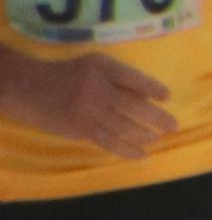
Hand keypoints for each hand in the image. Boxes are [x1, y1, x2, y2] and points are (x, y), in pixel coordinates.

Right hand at [0, 49, 178, 157]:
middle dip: (158, 118)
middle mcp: (97, 89)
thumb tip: (150, 96)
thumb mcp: (93, 65)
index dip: (153, 88)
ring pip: (126, 127)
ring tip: (157, 138)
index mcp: (102, 68)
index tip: (167, 97)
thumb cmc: (69, 75)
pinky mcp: (82, 129)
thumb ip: (120, 78)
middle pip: (135, 106)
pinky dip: (129, 150)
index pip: (134, 78)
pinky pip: (111, 142)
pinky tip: (143, 155)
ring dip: (146, 136)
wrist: (29, 88)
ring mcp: (89, 111)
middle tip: (173, 126)